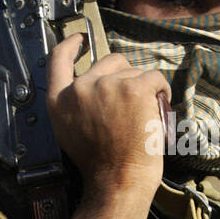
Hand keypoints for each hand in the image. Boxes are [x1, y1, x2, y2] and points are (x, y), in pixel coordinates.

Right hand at [46, 33, 170, 198]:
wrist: (118, 180)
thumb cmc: (101, 164)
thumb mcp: (70, 131)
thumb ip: (76, 104)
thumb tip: (96, 85)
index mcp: (59, 100)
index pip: (58, 60)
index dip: (70, 45)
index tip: (80, 38)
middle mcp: (80, 88)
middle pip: (109, 62)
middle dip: (125, 75)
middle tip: (132, 104)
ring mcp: (107, 85)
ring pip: (134, 71)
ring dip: (144, 88)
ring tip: (144, 115)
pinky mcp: (134, 88)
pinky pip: (155, 77)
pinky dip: (161, 91)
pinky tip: (159, 109)